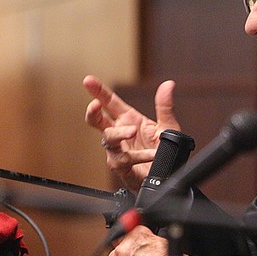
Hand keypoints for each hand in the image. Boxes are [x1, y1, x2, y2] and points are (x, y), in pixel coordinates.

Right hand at [83, 75, 179, 191]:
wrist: (167, 175)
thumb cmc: (165, 151)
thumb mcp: (168, 126)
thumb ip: (165, 106)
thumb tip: (168, 85)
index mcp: (129, 120)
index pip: (110, 102)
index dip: (98, 91)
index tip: (88, 80)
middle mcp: (121, 133)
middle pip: (98, 120)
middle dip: (93, 112)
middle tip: (94, 105)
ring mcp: (119, 150)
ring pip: (109, 138)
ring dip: (120, 133)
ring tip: (132, 131)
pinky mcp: (122, 166)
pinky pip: (125, 158)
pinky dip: (140, 155)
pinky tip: (151, 153)